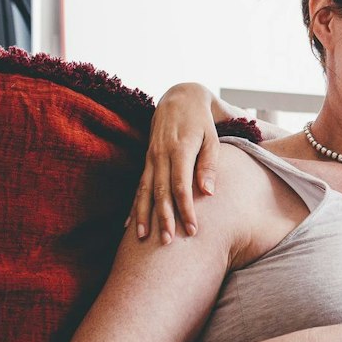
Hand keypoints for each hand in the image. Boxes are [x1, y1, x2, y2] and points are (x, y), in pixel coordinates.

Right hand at [133, 83, 221, 243]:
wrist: (179, 99)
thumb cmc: (201, 122)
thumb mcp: (211, 139)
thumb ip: (209, 165)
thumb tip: (208, 192)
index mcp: (179, 151)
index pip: (180, 187)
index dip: (186, 210)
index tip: (193, 230)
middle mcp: (160, 156)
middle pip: (160, 193)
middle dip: (163, 219)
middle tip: (167, 242)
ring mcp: (150, 158)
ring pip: (144, 191)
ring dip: (143, 216)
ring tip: (142, 238)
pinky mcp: (146, 160)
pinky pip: (139, 186)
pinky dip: (134, 205)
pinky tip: (129, 224)